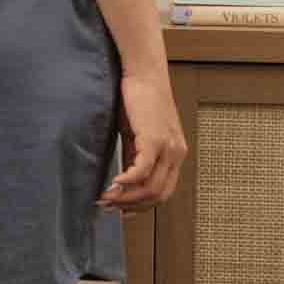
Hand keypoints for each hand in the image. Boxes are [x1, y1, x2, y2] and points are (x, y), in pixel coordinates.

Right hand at [96, 72, 187, 211]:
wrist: (144, 72)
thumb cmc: (138, 100)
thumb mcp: (138, 134)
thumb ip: (136, 156)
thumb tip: (122, 181)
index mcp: (176, 154)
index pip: (164, 193)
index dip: (142, 206)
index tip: (121, 210)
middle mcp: (177, 154)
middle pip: (158, 196)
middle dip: (131, 206)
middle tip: (108, 206)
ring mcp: (169, 147)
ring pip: (150, 188)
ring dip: (126, 197)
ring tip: (105, 197)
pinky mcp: (155, 139)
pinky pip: (142, 171)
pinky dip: (126, 182)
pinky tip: (112, 183)